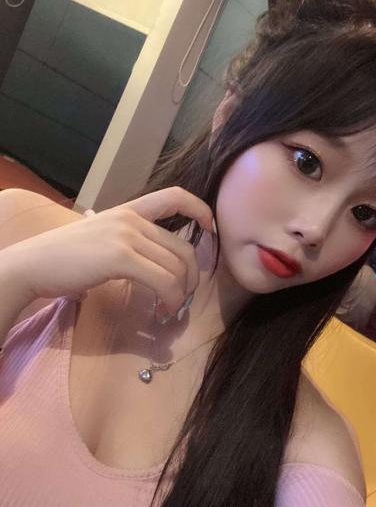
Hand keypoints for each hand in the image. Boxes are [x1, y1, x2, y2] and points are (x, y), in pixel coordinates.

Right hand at [2, 187, 214, 317]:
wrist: (32, 265)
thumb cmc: (64, 258)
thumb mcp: (101, 240)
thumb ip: (129, 243)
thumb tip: (156, 265)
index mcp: (128, 211)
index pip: (175, 196)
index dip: (201, 210)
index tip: (211, 230)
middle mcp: (131, 218)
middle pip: (183, 247)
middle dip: (192, 276)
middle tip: (185, 297)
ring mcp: (126, 235)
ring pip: (177, 267)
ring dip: (181, 294)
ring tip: (171, 308)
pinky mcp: (120, 257)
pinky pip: (164, 280)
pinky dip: (171, 298)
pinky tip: (163, 310)